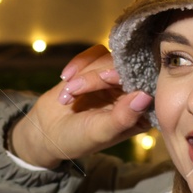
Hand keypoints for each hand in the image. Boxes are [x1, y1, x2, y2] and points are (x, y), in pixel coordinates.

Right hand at [8, 44, 153, 169]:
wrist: (47, 132)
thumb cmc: (76, 139)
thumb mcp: (100, 133)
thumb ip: (123, 117)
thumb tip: (145, 96)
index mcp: (140, 114)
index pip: (144, 87)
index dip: (126, 77)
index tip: (105, 78)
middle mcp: (131, 93)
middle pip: (123, 69)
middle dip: (95, 77)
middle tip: (73, 90)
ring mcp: (115, 80)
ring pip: (108, 59)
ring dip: (82, 75)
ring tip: (67, 95)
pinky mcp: (99, 67)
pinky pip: (95, 53)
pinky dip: (78, 64)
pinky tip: (65, 79)